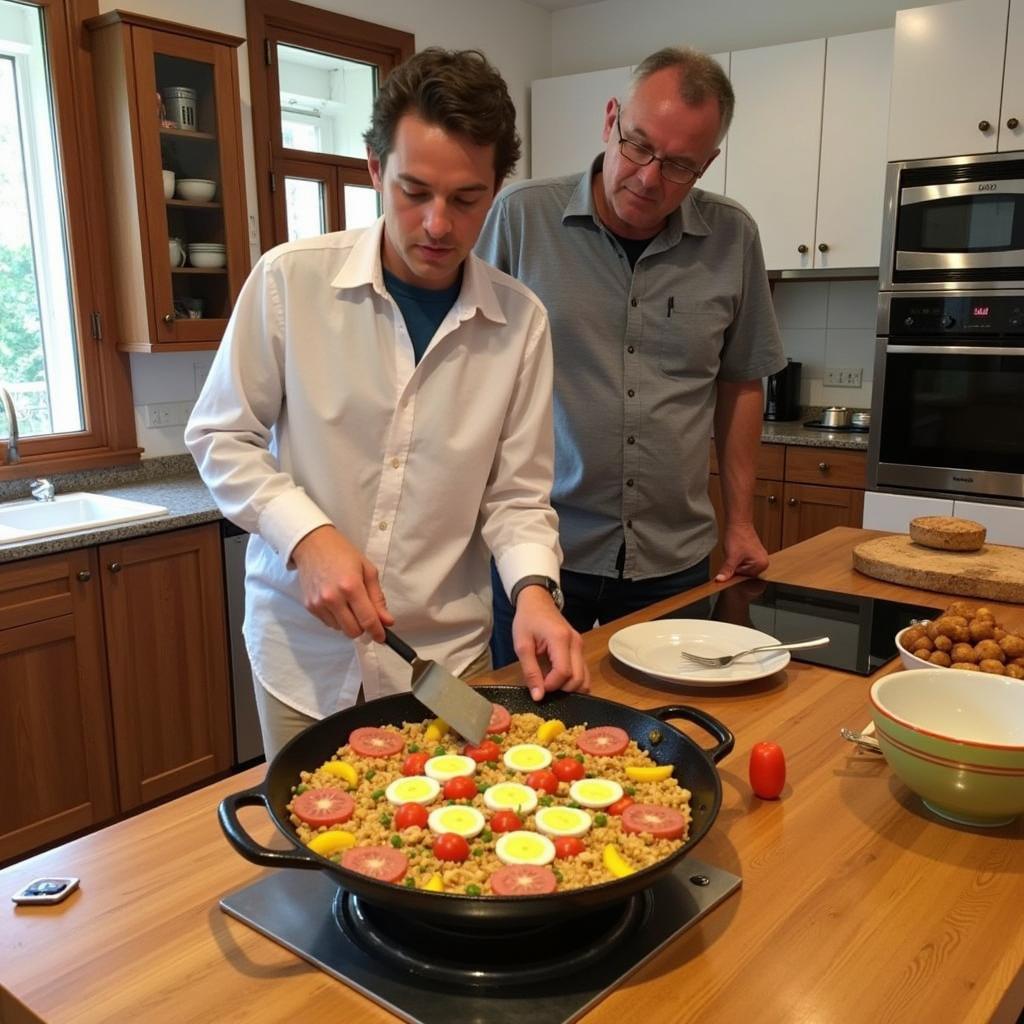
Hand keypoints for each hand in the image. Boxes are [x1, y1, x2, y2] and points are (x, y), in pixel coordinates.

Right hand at [291, 525, 393, 639]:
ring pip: (340, 629)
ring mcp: (319, 603)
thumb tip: (387, 621)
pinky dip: (336, 619)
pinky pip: (328, 623)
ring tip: (349, 604)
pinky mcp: (309, 606)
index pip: (367, 620)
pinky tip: (337, 602)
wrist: (312, 544)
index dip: (377, 632)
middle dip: (363, 628)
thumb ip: (377, 598)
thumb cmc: (342, 553)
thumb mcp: (367, 570)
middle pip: (353, 631)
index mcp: (351, 586)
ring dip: (349, 623)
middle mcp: (333, 598)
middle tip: (366, 616)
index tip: (382, 637)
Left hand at [511, 587, 589, 700]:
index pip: (563, 672)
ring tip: (552, 683)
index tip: (538, 686)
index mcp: (560, 639)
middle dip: (561, 689)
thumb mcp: (522, 645)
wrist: (537, 601)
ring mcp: (580, 645)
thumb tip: (538, 696)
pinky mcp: (580, 648)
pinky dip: (574, 681)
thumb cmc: (527, 620)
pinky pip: (583, 671)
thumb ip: (530, 671)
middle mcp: (576, 643)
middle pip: (578, 678)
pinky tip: (560, 680)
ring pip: (584, 678)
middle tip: (544, 685)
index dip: (551, 685)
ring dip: (569, 687)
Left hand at [714, 522, 769, 582]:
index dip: (735, 571)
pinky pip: (744, 563)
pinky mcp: (755, 555)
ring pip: (743, 569)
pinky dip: (738, 560)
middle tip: (734, 555)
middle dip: (736, 567)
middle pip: (745, 574)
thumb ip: (727, 570)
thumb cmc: (737, 536)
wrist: (738, 523)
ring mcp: (760, 559)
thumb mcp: (731, 556)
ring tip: (736, 553)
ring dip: (736, 564)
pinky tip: (737, 552)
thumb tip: (720, 580)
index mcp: (762, 565)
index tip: (731, 562)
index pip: (744, 577)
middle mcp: (764, 563)